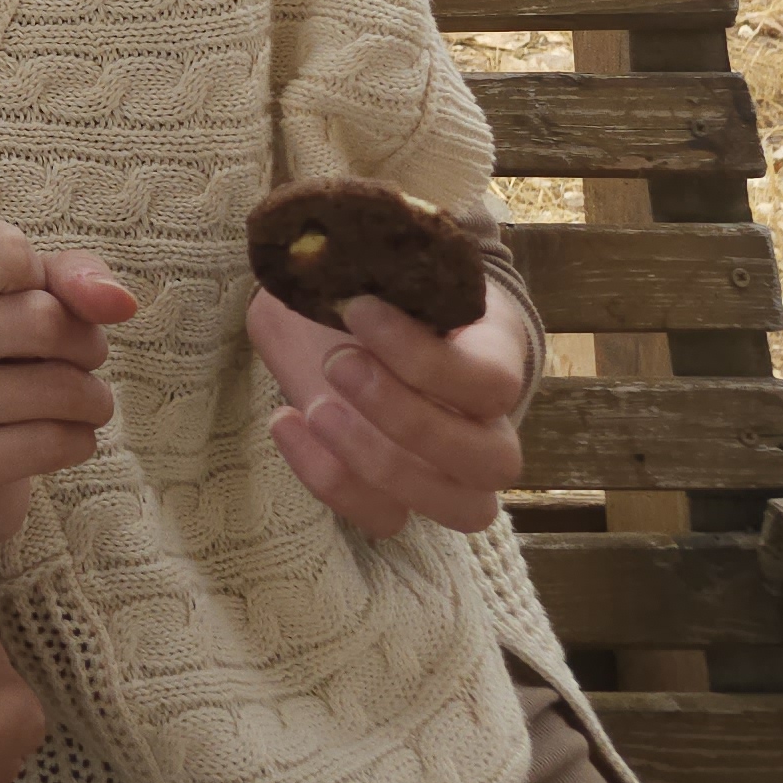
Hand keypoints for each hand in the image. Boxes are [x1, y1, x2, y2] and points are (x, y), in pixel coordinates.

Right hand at [0, 225, 136, 552]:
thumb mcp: (17, 287)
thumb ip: (69, 274)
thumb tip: (119, 302)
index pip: (8, 253)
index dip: (44, 279)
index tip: (30, 298)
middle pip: (41, 320)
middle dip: (84, 341)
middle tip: (77, 355)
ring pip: (56, 389)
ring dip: (91, 396)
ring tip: (77, 397)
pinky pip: (52, 444)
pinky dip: (80, 439)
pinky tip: (61, 433)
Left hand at [249, 279, 532, 536]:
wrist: (360, 313)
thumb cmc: (378, 286)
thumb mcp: (373, 263)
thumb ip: (360, 266)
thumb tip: (324, 264)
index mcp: (496, 357)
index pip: (492, 382)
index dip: (424, 358)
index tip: (356, 309)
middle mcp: (490, 426)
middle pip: (490, 461)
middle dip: (408, 418)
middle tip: (337, 362)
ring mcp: (451, 471)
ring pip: (460, 508)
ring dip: (380, 463)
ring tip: (313, 408)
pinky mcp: (399, 494)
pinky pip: (386, 518)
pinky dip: (332, 482)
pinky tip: (286, 421)